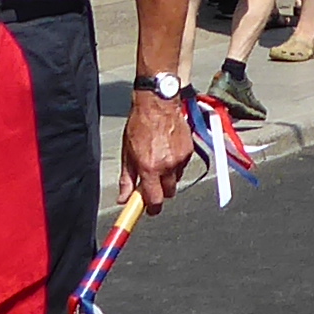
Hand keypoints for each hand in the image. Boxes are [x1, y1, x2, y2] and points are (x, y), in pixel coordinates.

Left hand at [121, 84, 187, 209]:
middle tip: (151, 182)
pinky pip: (182, 166)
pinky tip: (167, 150)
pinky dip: (175, 164)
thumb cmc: (140, 124)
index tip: (149, 210)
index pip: (155, 200)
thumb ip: (127, 179)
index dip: (152, 208)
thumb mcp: (127, 153)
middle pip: (168, 193)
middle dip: (160, 191)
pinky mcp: (189, 151)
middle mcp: (167, 166)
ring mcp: (180, 159)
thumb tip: (123, 198)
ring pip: (176, 180)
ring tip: (159, 159)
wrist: (159, 103)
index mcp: (150, 168)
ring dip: (168, 177)